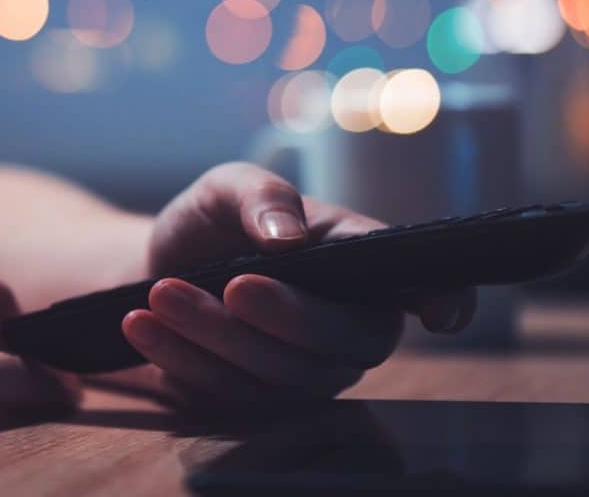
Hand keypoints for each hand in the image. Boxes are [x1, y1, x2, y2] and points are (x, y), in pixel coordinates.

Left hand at [120, 163, 474, 409]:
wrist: (154, 268)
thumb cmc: (212, 224)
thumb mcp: (227, 187)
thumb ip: (262, 196)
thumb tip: (288, 236)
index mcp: (359, 264)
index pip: (420, 285)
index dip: (444, 300)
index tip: (443, 312)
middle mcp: (344, 327)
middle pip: (346, 344)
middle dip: (290, 318)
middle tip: (235, 283)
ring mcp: (303, 372)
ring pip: (281, 374)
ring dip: (218, 334)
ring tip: (163, 291)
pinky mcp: (254, 401)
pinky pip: (227, 392)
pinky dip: (183, 355)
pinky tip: (143, 323)